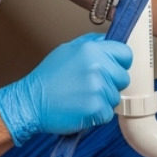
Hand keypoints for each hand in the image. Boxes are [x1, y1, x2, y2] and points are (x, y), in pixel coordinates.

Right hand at [0, 34, 133, 144]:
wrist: (31, 102)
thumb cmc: (47, 78)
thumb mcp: (67, 50)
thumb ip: (91, 43)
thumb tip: (108, 41)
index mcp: (91, 49)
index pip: (125, 54)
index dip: (120, 62)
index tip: (112, 68)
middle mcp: (97, 67)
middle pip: (123, 77)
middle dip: (111, 83)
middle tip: (91, 86)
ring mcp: (98, 88)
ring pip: (115, 97)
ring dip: (102, 100)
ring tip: (82, 97)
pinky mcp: (97, 108)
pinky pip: (108, 113)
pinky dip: (97, 115)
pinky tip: (81, 108)